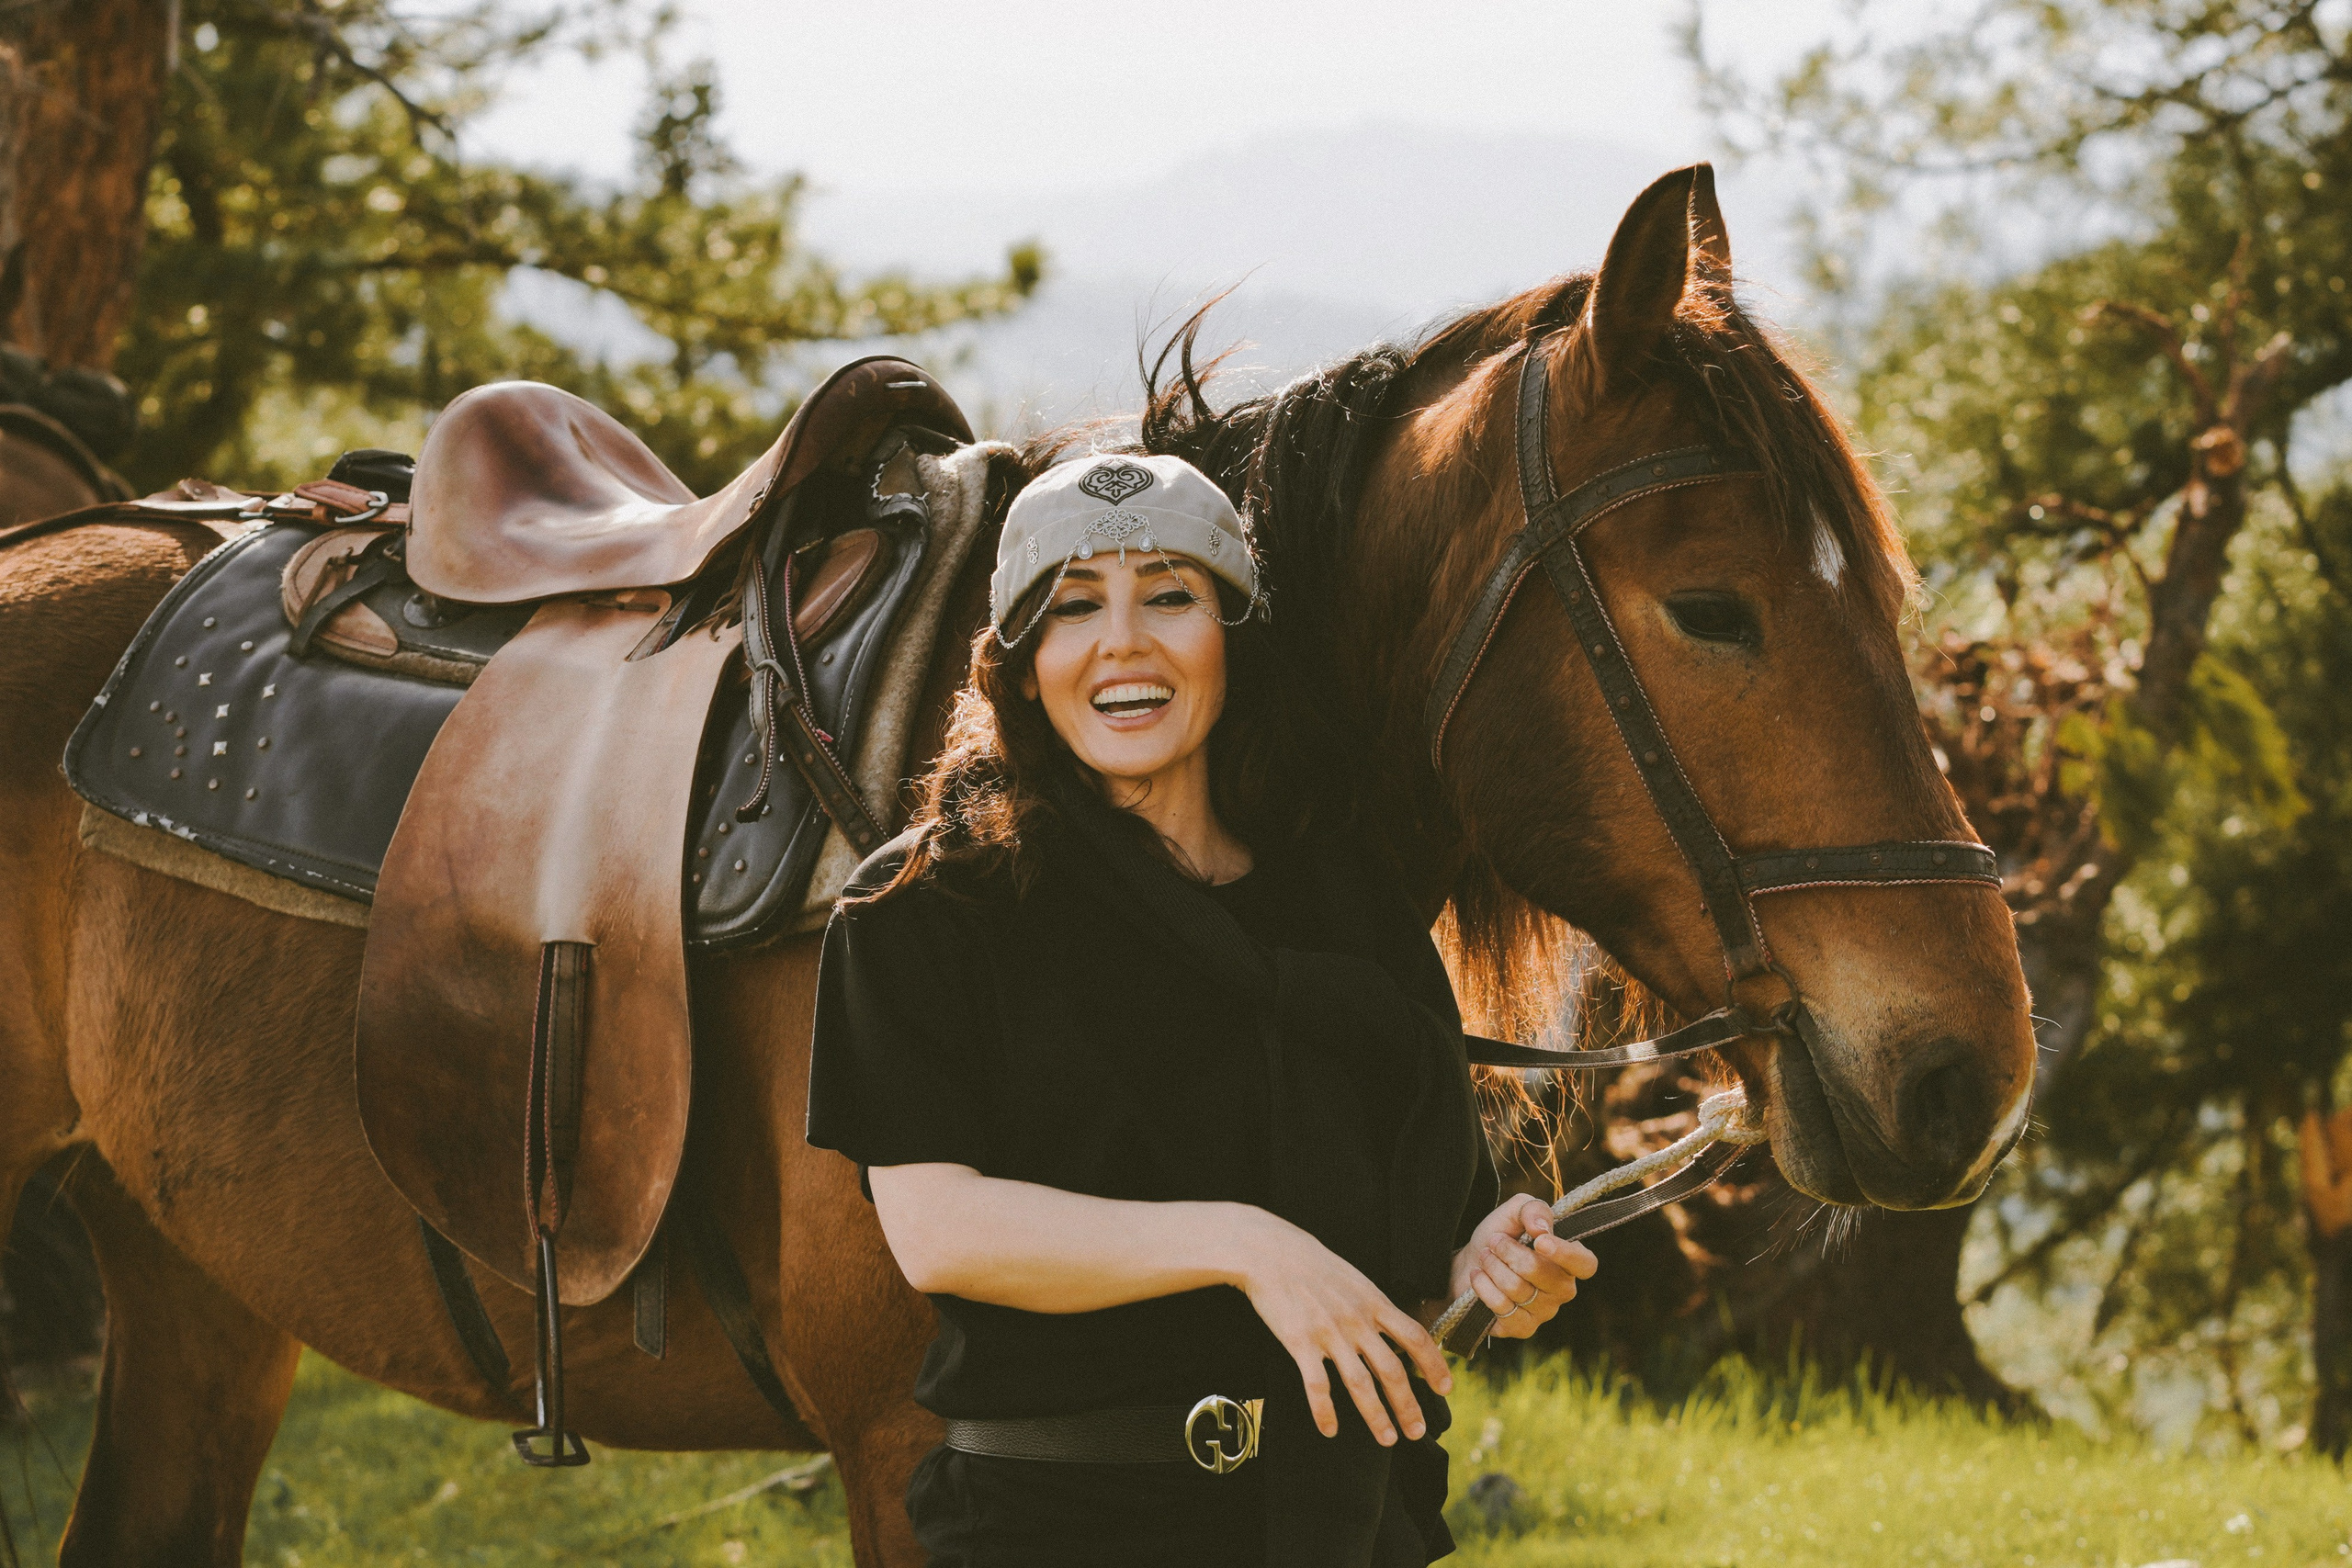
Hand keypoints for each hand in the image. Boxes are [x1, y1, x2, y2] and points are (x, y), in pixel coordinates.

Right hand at [1229, 1208, 1453, 1444]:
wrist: (1270, 1251)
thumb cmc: (1312, 1263)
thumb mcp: (1354, 1278)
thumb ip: (1373, 1305)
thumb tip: (1394, 1329)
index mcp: (1374, 1302)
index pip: (1416, 1337)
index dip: (1434, 1365)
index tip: (1445, 1388)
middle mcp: (1357, 1321)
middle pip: (1392, 1370)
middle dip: (1408, 1405)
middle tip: (1418, 1431)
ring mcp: (1329, 1333)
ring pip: (1360, 1384)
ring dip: (1377, 1416)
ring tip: (1388, 1440)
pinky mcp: (1300, 1342)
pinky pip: (1317, 1385)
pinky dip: (1325, 1411)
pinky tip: (1330, 1430)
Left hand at [1451, 1194, 1597, 1340]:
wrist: (1468, 1264)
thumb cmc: (1498, 1237)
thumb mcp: (1513, 1213)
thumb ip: (1532, 1210)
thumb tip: (1542, 1229)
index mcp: (1569, 1261)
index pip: (1585, 1264)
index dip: (1566, 1253)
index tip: (1540, 1241)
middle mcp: (1563, 1289)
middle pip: (1540, 1271)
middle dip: (1508, 1251)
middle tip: (1494, 1241)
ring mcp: (1544, 1312)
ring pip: (1517, 1288)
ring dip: (1492, 1266)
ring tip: (1485, 1257)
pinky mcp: (1522, 1328)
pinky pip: (1503, 1308)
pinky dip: (1483, 1286)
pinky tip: (1478, 1277)